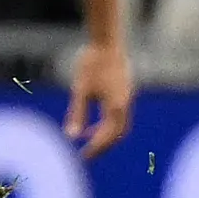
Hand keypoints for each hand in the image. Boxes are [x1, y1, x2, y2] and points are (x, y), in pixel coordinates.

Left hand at [65, 37, 133, 159]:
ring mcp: (127, 97)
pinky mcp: (125, 91)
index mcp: (116, 107)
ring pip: (120, 125)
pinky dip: (107, 123)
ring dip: (106, 135)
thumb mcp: (81, 90)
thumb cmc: (92, 63)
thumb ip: (77, 114)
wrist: (107, 41)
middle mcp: (125, 104)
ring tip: (87, 139)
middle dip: (103, 146)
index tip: (82, 156)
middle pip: (118, 134)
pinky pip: (119, 115)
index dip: (95, 148)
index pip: (107, 136)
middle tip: (87, 154)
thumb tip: (71, 137)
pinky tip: (92, 122)